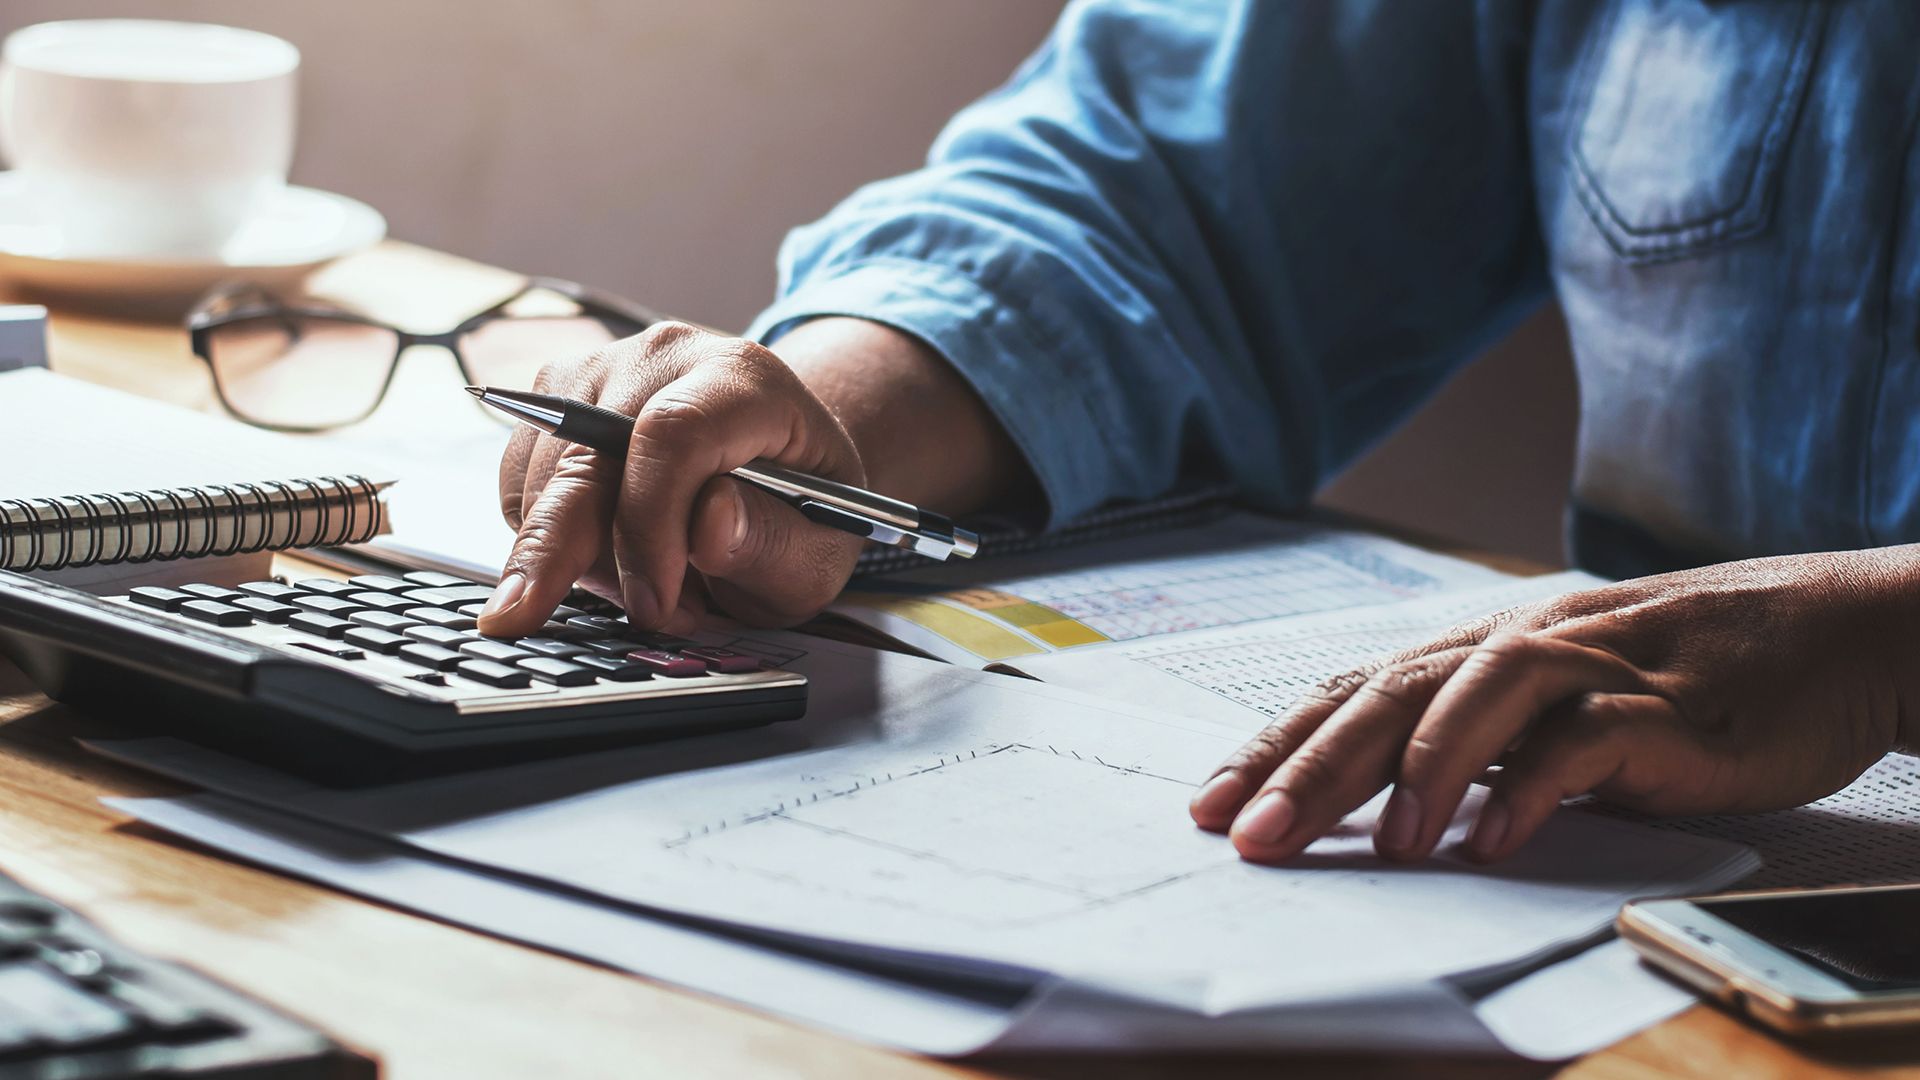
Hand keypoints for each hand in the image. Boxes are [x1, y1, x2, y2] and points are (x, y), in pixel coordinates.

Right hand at [484, 321, 867, 635]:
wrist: (771, 461)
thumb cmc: (798, 507)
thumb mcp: (821, 549)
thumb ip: (775, 543)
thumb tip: (709, 528)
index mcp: (745, 379)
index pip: (675, 433)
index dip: (652, 525)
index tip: (654, 600)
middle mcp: (664, 358)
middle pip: (586, 453)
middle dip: (563, 551)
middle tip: (533, 619)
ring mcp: (600, 371)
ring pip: (545, 479)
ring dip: (578, 559)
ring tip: (652, 589)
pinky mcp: (553, 399)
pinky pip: (522, 486)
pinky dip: (552, 541)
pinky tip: (616, 560)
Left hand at [1188, 550, 1919, 863]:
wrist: (1829, 635)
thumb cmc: (1678, 678)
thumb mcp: (1556, 705)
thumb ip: (1476, 742)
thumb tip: (1377, 804)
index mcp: (1480, 648)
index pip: (1354, 692)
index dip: (1276, 744)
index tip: (1210, 802)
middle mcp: (1519, 646)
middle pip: (1391, 696)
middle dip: (1311, 768)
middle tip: (1250, 834)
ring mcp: (1591, 669)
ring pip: (1477, 700)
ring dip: (1421, 772)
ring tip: (1382, 846)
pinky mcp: (1661, 708)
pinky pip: (1585, 743)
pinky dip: (1534, 788)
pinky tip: (1495, 838)